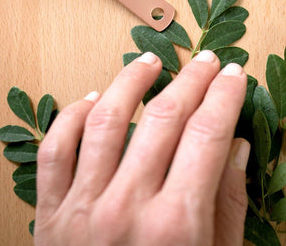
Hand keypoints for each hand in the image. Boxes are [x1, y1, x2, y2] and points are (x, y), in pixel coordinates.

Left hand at [34, 50, 249, 245]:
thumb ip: (226, 205)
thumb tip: (236, 145)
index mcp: (176, 227)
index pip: (208, 134)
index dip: (225, 96)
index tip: (235, 74)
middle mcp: (126, 209)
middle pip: (164, 118)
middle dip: (192, 80)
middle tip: (207, 59)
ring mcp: (82, 209)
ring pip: (105, 120)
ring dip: (129, 82)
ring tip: (149, 62)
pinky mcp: (49, 214)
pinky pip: (55, 150)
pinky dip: (71, 117)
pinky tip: (92, 99)